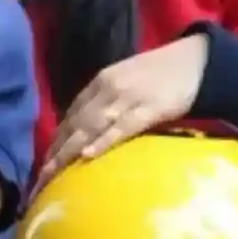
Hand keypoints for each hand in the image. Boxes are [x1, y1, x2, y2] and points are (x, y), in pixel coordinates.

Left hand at [36, 33, 208, 189]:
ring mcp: (128, 98)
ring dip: (69, 152)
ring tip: (53, 173)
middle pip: (75, 124)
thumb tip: (87, 133)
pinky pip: (123, 127)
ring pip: (91, 127)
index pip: (71, 115)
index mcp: (100, 83)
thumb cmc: (161, 75)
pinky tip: (88, 156)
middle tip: (39, 177)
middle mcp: (108, 89)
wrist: (197, 60)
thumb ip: (106, 103)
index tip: (42, 163)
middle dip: (56, 151)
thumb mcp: (126, 83)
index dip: (56, 140)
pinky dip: (104, 141)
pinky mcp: (150, 108)